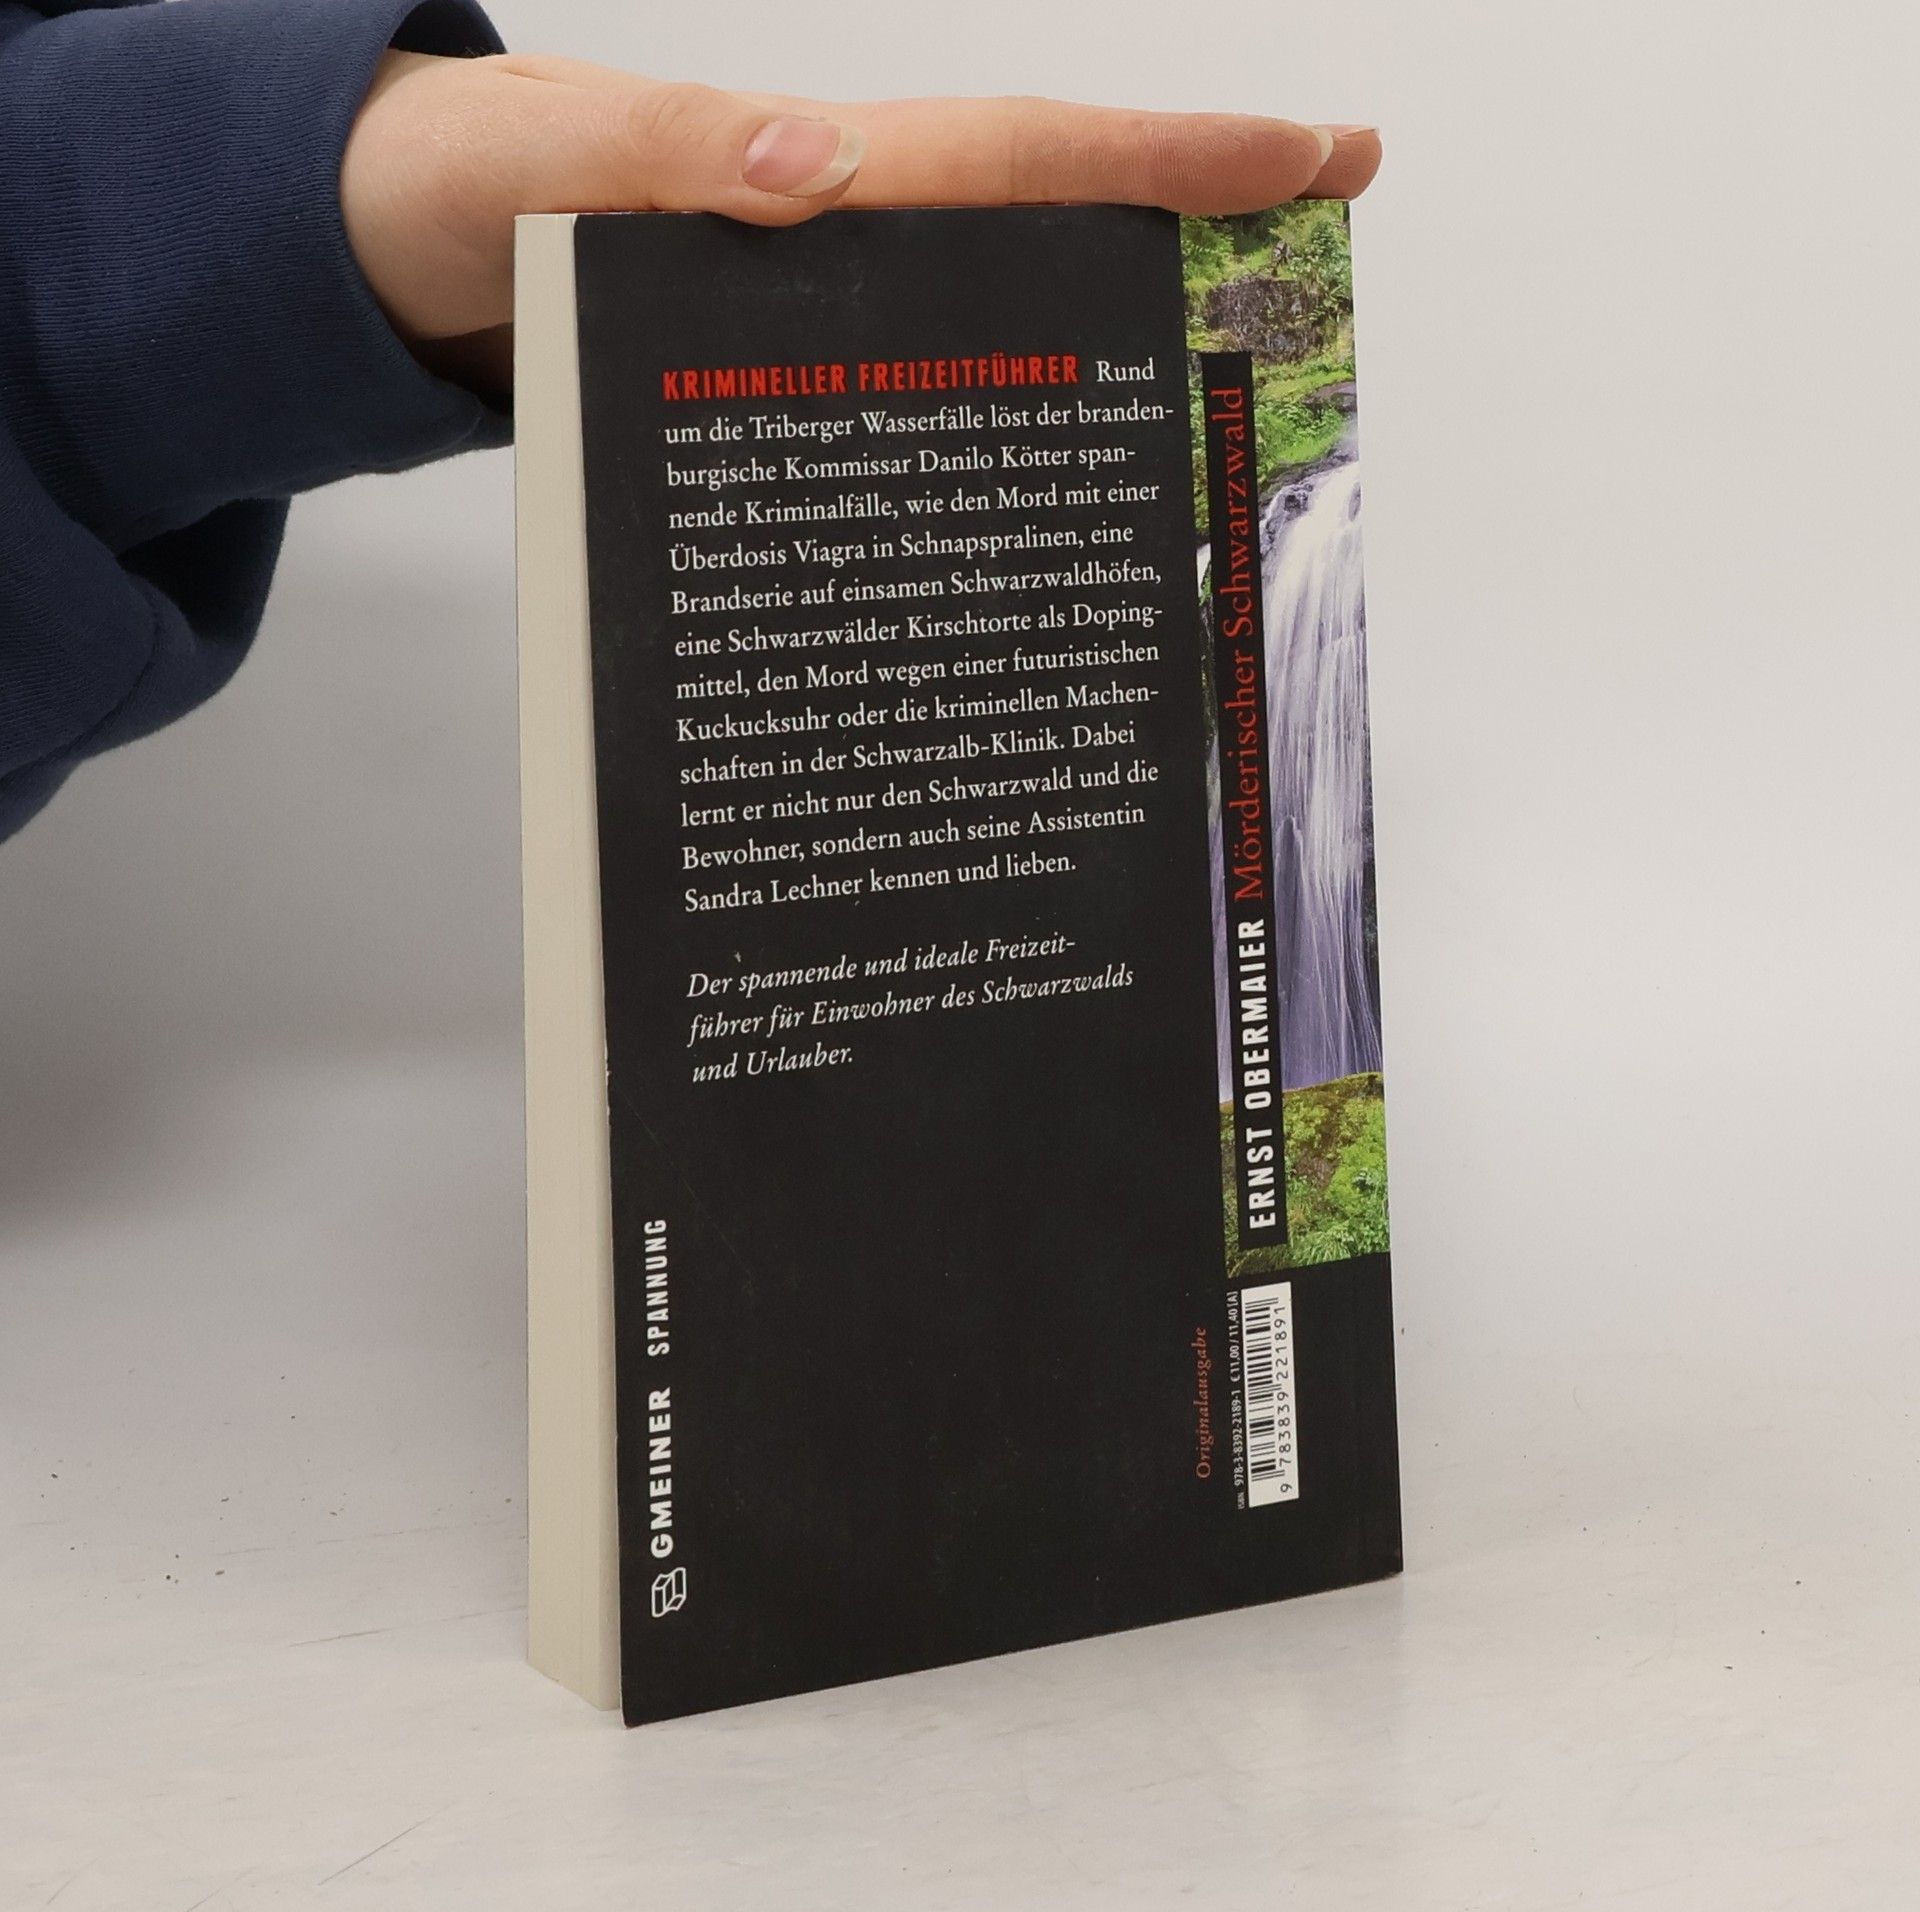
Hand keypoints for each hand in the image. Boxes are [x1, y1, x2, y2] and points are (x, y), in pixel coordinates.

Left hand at [341, 54, 1380, 391]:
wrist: (386, 265)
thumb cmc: (450, 193)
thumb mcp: (540, 161)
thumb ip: (660, 157)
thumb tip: (815, 169)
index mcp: (821, 182)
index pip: (1027, 158)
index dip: (1173, 164)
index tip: (1318, 158)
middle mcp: (846, 253)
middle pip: (1051, 246)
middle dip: (1196, 262)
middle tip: (1328, 297)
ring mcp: (823, 331)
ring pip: (996, 340)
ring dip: (1112, 376)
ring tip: (1228, 447)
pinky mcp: (786, 395)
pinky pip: (912, 417)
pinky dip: (984, 463)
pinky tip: (1026, 540)